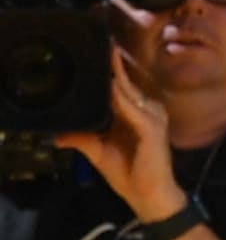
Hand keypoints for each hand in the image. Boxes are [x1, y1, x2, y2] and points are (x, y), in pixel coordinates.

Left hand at [54, 41, 182, 219]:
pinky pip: (133, 108)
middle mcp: (148, 111)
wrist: (149, 196)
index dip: (113, 70)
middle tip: (105, 43)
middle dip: (115, 65)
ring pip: (130, 92)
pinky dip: (121, 98)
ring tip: (107, 55)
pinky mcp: (152, 129)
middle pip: (128, 84)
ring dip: (117, 76)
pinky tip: (112, 86)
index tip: (102, 51)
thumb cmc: (130, 175)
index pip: (124, 87)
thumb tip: (57, 136)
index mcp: (137, 114)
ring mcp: (152, 118)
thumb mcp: (99, 153)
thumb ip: (82, 139)